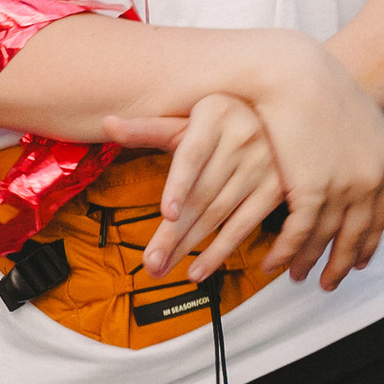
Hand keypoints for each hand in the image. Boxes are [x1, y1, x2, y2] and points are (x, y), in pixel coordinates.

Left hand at [116, 95, 287, 280]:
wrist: (277, 114)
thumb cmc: (218, 121)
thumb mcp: (186, 119)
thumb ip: (147, 128)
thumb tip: (107, 123)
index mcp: (214, 117)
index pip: (193, 155)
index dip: (180, 185)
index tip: (167, 213)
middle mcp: (242, 140)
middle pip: (202, 195)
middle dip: (173, 233)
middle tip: (150, 262)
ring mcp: (263, 166)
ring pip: (220, 214)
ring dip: (190, 246)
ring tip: (164, 268)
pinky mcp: (276, 190)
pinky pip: (245, 225)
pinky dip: (221, 250)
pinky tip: (198, 269)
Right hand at [247, 38, 383, 289]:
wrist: (297, 73)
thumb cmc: (320, 88)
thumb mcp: (358, 119)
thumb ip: (364, 148)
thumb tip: (360, 164)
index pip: (380, 216)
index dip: (367, 243)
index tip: (356, 261)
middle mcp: (372, 181)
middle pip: (357, 236)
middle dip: (342, 263)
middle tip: (329, 283)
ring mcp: (344, 187)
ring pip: (326, 239)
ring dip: (310, 263)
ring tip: (296, 277)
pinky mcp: (312, 189)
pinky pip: (299, 233)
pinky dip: (285, 252)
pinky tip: (272, 262)